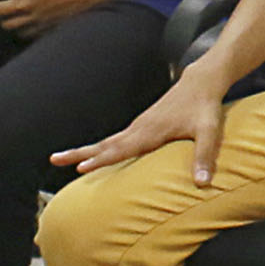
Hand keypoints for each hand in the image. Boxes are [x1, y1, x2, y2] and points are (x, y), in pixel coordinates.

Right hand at [56, 75, 224, 179]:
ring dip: (84, 151)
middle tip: (54, 160)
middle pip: (103, 144)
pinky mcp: (142, 126)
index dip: (101, 160)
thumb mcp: (210, 132)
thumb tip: (203, 183)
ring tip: (62, 159)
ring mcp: (138, 126)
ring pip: (107, 141)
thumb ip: (206, 156)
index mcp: (150, 132)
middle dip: (78, 153)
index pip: (121, 149)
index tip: (80, 169)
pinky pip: (116, 140)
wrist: (201, 82)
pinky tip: (95, 156)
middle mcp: (139, 128)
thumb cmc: (205, 107)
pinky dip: (101, 148)